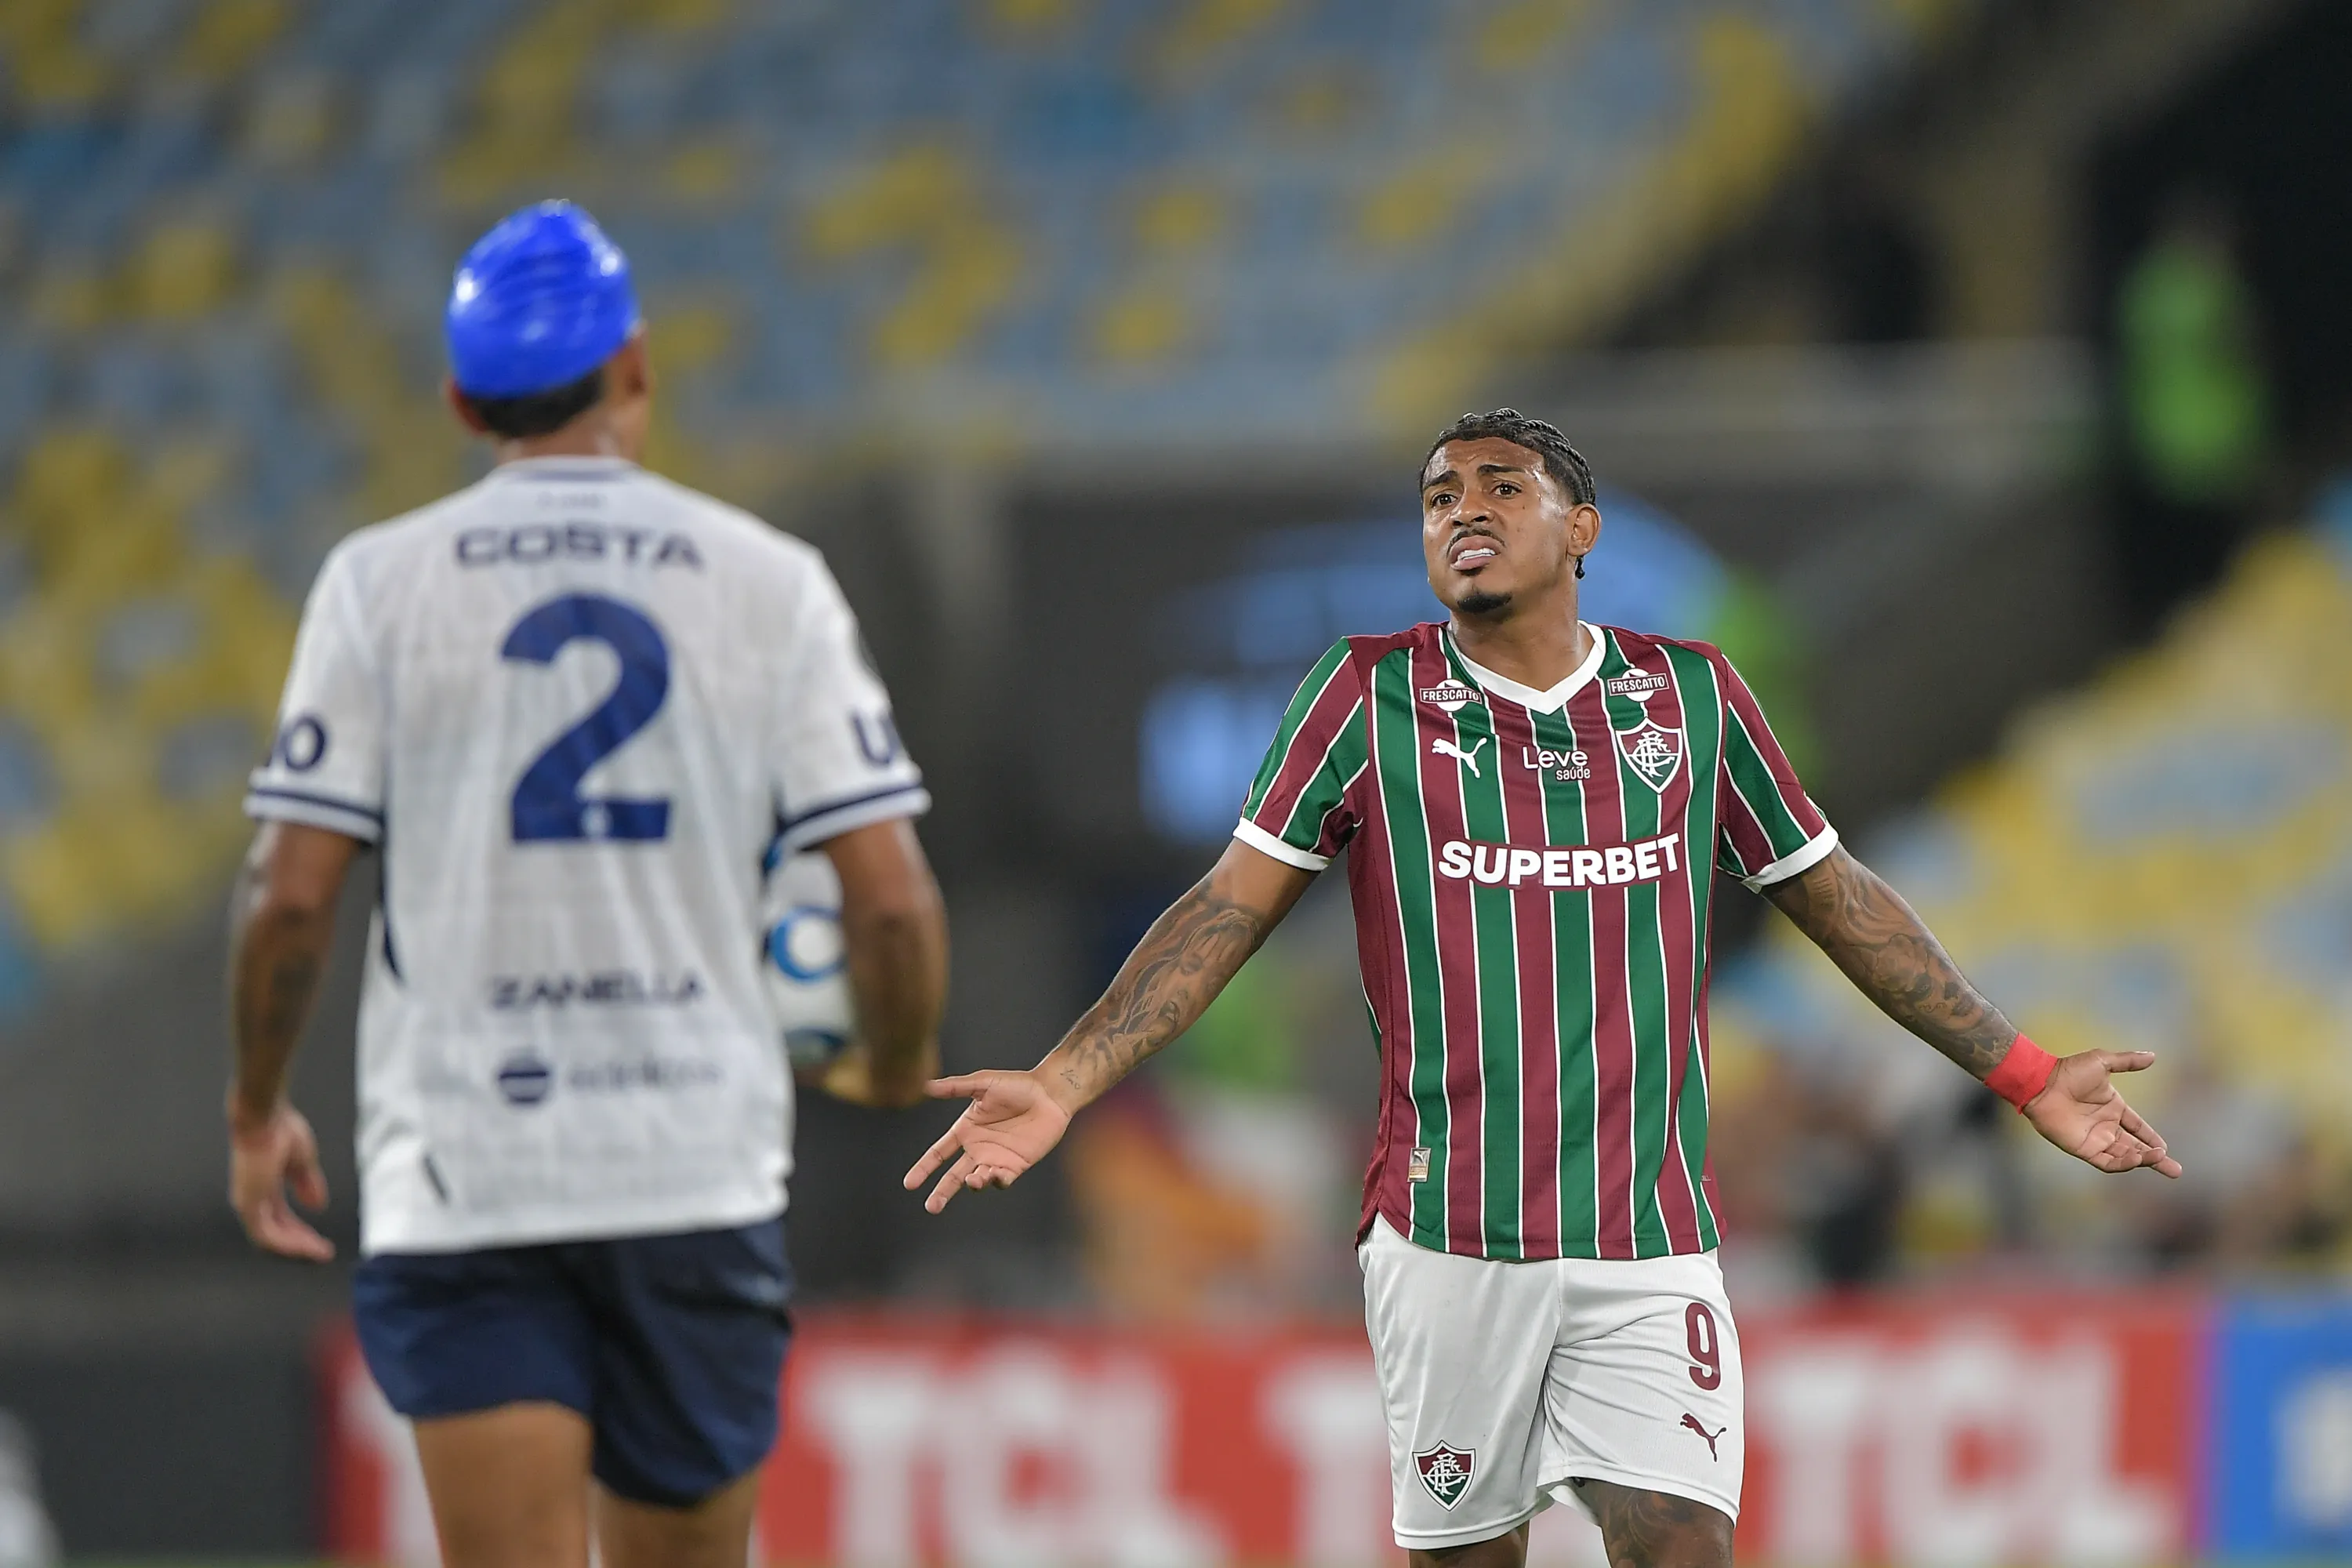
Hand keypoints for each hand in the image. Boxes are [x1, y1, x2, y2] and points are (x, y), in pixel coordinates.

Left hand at [227, 1097, 335, 1259]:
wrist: (264, 1116)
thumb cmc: (280, 1129)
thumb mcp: (303, 1160)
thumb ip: (307, 1184)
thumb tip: (317, 1206)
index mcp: (264, 1187)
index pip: (282, 1220)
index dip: (302, 1233)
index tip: (322, 1243)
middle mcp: (253, 1199)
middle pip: (277, 1233)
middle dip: (301, 1244)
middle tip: (323, 1253)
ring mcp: (248, 1203)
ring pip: (271, 1238)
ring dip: (297, 1247)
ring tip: (320, 1252)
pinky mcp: (248, 1204)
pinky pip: (266, 1234)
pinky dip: (286, 1243)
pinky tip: (305, 1247)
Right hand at [902, 1071, 1073, 1212]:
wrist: (1050, 1094)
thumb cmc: (1017, 1085)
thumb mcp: (983, 1083)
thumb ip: (956, 1087)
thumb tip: (926, 1086)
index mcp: (966, 1130)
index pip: (938, 1153)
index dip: (924, 1168)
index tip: (909, 1184)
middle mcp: (978, 1148)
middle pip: (954, 1176)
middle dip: (942, 1192)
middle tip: (931, 1207)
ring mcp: (996, 1158)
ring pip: (977, 1179)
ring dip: (973, 1182)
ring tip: (973, 1179)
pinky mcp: (1016, 1165)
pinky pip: (1002, 1180)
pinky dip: (996, 1181)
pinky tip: (994, 1175)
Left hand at [2021, 1050, 2182, 1178]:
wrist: (2042, 1083)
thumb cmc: (2069, 1071)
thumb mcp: (2102, 1062)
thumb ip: (2127, 1061)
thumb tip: (2152, 1056)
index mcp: (2112, 1108)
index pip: (2138, 1127)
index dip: (2151, 1137)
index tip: (2165, 1147)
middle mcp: (2106, 1126)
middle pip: (2136, 1147)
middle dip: (2156, 1159)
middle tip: (2175, 1170)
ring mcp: (2095, 1138)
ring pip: (2124, 1156)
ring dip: (2143, 1160)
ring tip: (2160, 1159)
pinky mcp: (2083, 1148)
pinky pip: (2107, 1161)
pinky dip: (2123, 1163)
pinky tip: (2137, 1159)